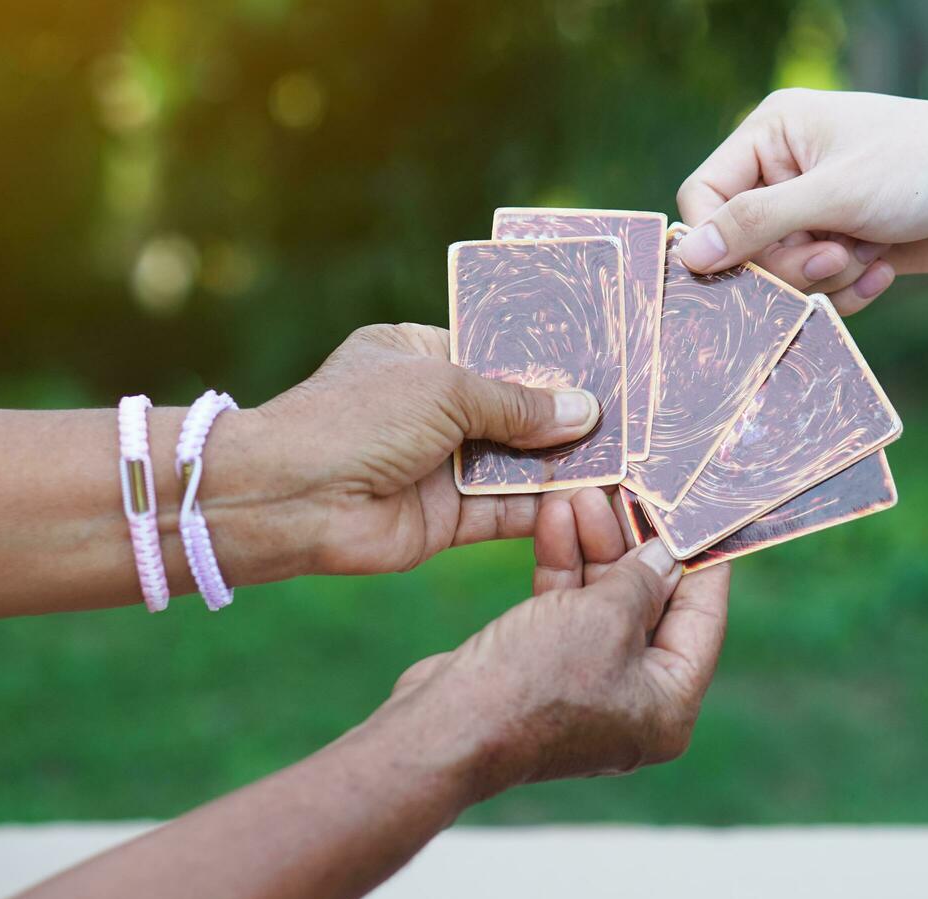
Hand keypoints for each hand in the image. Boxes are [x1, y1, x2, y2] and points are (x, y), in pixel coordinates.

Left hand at [251, 322, 600, 574]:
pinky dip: (545, 506)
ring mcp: (441, 464)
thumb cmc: (357, 418)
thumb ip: (518, 404)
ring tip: (631, 459)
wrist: (292, 499)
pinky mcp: (448, 518)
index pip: (498, 351)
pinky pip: (507, 510)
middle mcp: (434, 408)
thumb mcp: (445, 389)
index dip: (550, 360)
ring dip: (565, 464)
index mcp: (421, 354)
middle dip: (567, 416)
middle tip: (635, 416)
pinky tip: (595, 499)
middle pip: (516, 411)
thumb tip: (585, 411)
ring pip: (518, 463)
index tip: (607, 364)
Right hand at [386, 488, 731, 796]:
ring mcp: (588, 690)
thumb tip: (664, 555)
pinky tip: (553, 519)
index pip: (703, 619)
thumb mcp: (604, 616)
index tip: (699, 512)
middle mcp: (635, 703)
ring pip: (604, 603)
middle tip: (627, 492)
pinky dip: (563, 569)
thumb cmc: (535, 681)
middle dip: (632, 543)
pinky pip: (567, 613)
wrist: (446, 727)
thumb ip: (641, 579)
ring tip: (582, 494)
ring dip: (593, 547)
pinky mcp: (545, 674)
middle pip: (651, 607)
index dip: (702, 560)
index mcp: (670, 705)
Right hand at [677, 88, 927, 312]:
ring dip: (823, 279)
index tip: (756, 264)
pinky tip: (885, 271)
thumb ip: (755, 224)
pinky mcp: (850, 245)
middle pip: (742, 245)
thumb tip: (688, 256)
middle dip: (786, 264)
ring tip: (867, 256)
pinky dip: (848, 290)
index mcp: (773, 133)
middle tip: (832, 256)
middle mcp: (789, 170)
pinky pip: (819, 289)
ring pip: (782, 274)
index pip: (704, 198)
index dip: (723, 239)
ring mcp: (821, 209)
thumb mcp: (835, 193)